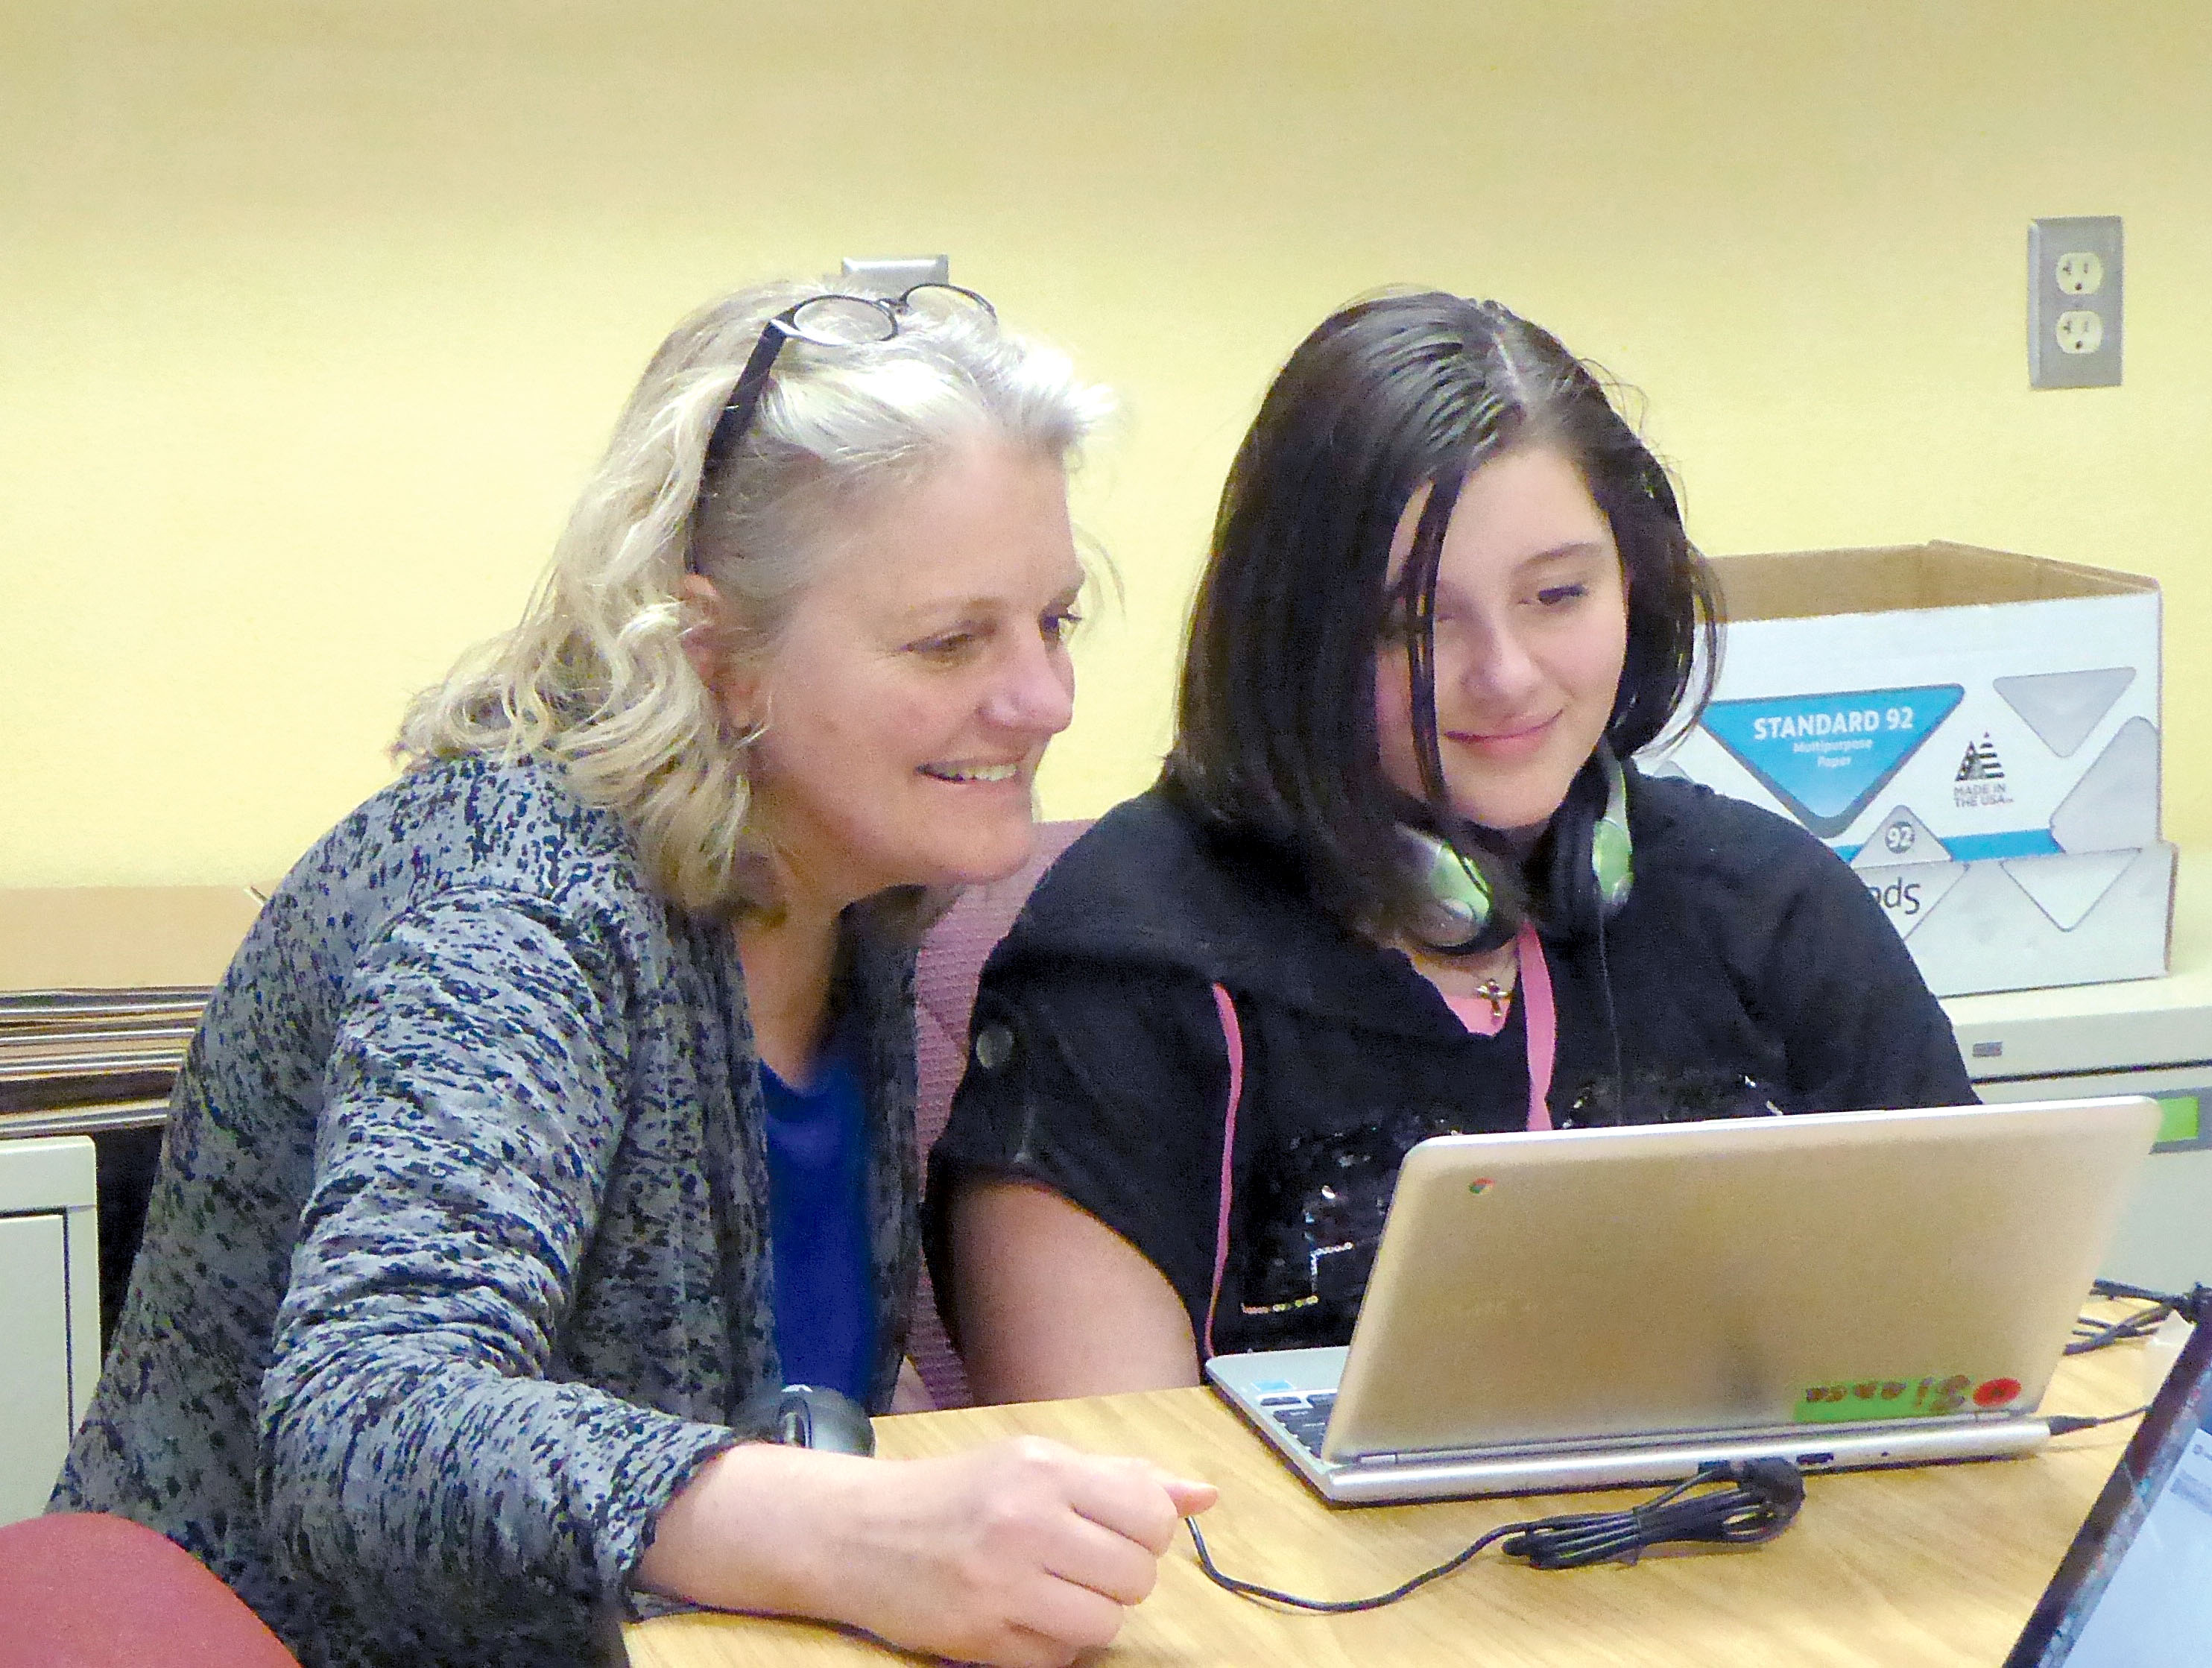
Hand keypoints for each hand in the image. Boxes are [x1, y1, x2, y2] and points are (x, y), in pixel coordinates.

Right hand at [639, 1437, 1215, 1667]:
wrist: (858, 1532)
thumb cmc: (958, 1492)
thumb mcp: (1036, 1461)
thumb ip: (1124, 1478)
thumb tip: (1205, 1496)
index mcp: (1044, 1469)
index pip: (1151, 1516)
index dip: (1146, 1532)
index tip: (1114, 1529)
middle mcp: (1024, 1522)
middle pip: (1135, 1576)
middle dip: (1117, 1575)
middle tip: (1076, 1560)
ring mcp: (1001, 1584)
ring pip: (1105, 1624)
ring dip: (1089, 1615)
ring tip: (1051, 1590)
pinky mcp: (979, 1639)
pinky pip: (1060, 1660)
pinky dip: (1052, 1646)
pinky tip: (1020, 1614)